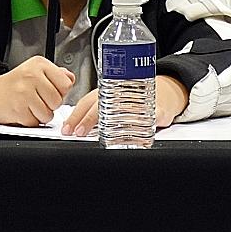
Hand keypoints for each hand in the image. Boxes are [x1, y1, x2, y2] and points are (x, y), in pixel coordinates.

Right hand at [0, 57, 74, 125]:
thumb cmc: (13, 84)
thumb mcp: (35, 70)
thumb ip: (56, 74)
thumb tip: (70, 79)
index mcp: (39, 64)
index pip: (66, 84)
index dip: (60, 92)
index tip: (50, 91)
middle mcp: (32, 75)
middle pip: (58, 101)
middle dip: (50, 105)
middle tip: (38, 100)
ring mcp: (24, 92)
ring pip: (48, 114)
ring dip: (41, 115)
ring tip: (30, 106)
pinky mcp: (18, 109)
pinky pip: (35, 122)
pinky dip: (30, 121)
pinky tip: (22, 111)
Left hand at [61, 75, 189, 136]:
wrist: (162, 92)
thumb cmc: (131, 99)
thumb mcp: (111, 102)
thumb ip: (94, 115)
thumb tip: (71, 129)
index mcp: (107, 92)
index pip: (87, 102)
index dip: (76, 116)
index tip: (68, 129)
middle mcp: (122, 94)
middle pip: (103, 104)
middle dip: (89, 119)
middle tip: (81, 132)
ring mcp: (141, 101)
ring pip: (126, 111)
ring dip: (116, 126)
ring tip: (107, 139)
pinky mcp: (159, 109)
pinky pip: (154, 115)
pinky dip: (149, 122)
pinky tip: (142, 136)